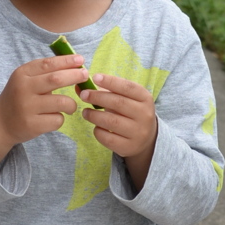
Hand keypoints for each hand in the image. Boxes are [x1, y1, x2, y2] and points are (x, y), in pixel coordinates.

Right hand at [0, 55, 89, 166]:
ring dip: (71, 104)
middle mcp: (23, 89)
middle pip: (56, 80)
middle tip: (85, 75)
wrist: (0, 122)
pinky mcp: (32, 125)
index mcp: (22, 74)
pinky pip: (57, 120)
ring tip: (70, 106)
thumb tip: (75, 64)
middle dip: (75, 75)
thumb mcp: (25, 79)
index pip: (48, 64)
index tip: (81, 59)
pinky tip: (53, 118)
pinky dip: (60, 118)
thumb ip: (45, 71)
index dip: (66, 61)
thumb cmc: (19, 97)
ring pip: (62, 102)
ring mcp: (27, 108)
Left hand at [79, 74, 158, 191]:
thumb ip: (105, 91)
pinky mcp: (129, 147)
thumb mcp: (125, 99)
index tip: (95, 77)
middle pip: (118, 103)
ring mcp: (138, 133)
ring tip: (85, 112)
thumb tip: (79, 86)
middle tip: (84, 95)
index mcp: (145, 99)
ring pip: (111, 121)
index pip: (128, 87)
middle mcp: (145, 115)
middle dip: (98, 97)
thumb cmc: (130, 112)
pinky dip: (98, 131)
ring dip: (94, 115)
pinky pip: (107, 138)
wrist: (146, 139)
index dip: (111, 81)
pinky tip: (96, 126)